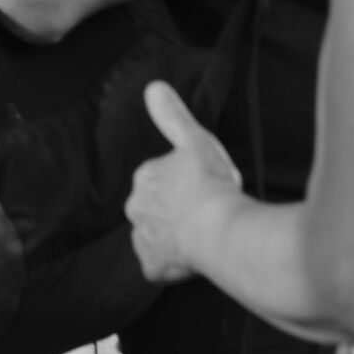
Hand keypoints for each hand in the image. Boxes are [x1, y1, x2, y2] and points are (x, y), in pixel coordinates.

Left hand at [126, 82, 243, 284]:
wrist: (217, 229)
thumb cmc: (209, 182)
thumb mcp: (195, 139)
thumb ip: (173, 115)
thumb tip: (153, 86)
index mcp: (145, 178)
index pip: (159, 178)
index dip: (183, 182)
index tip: (203, 186)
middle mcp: (136, 209)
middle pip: (153, 208)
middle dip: (173, 210)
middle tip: (203, 212)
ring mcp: (142, 240)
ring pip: (155, 237)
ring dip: (173, 237)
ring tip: (202, 236)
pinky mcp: (152, 268)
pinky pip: (160, 266)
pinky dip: (173, 265)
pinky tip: (195, 258)